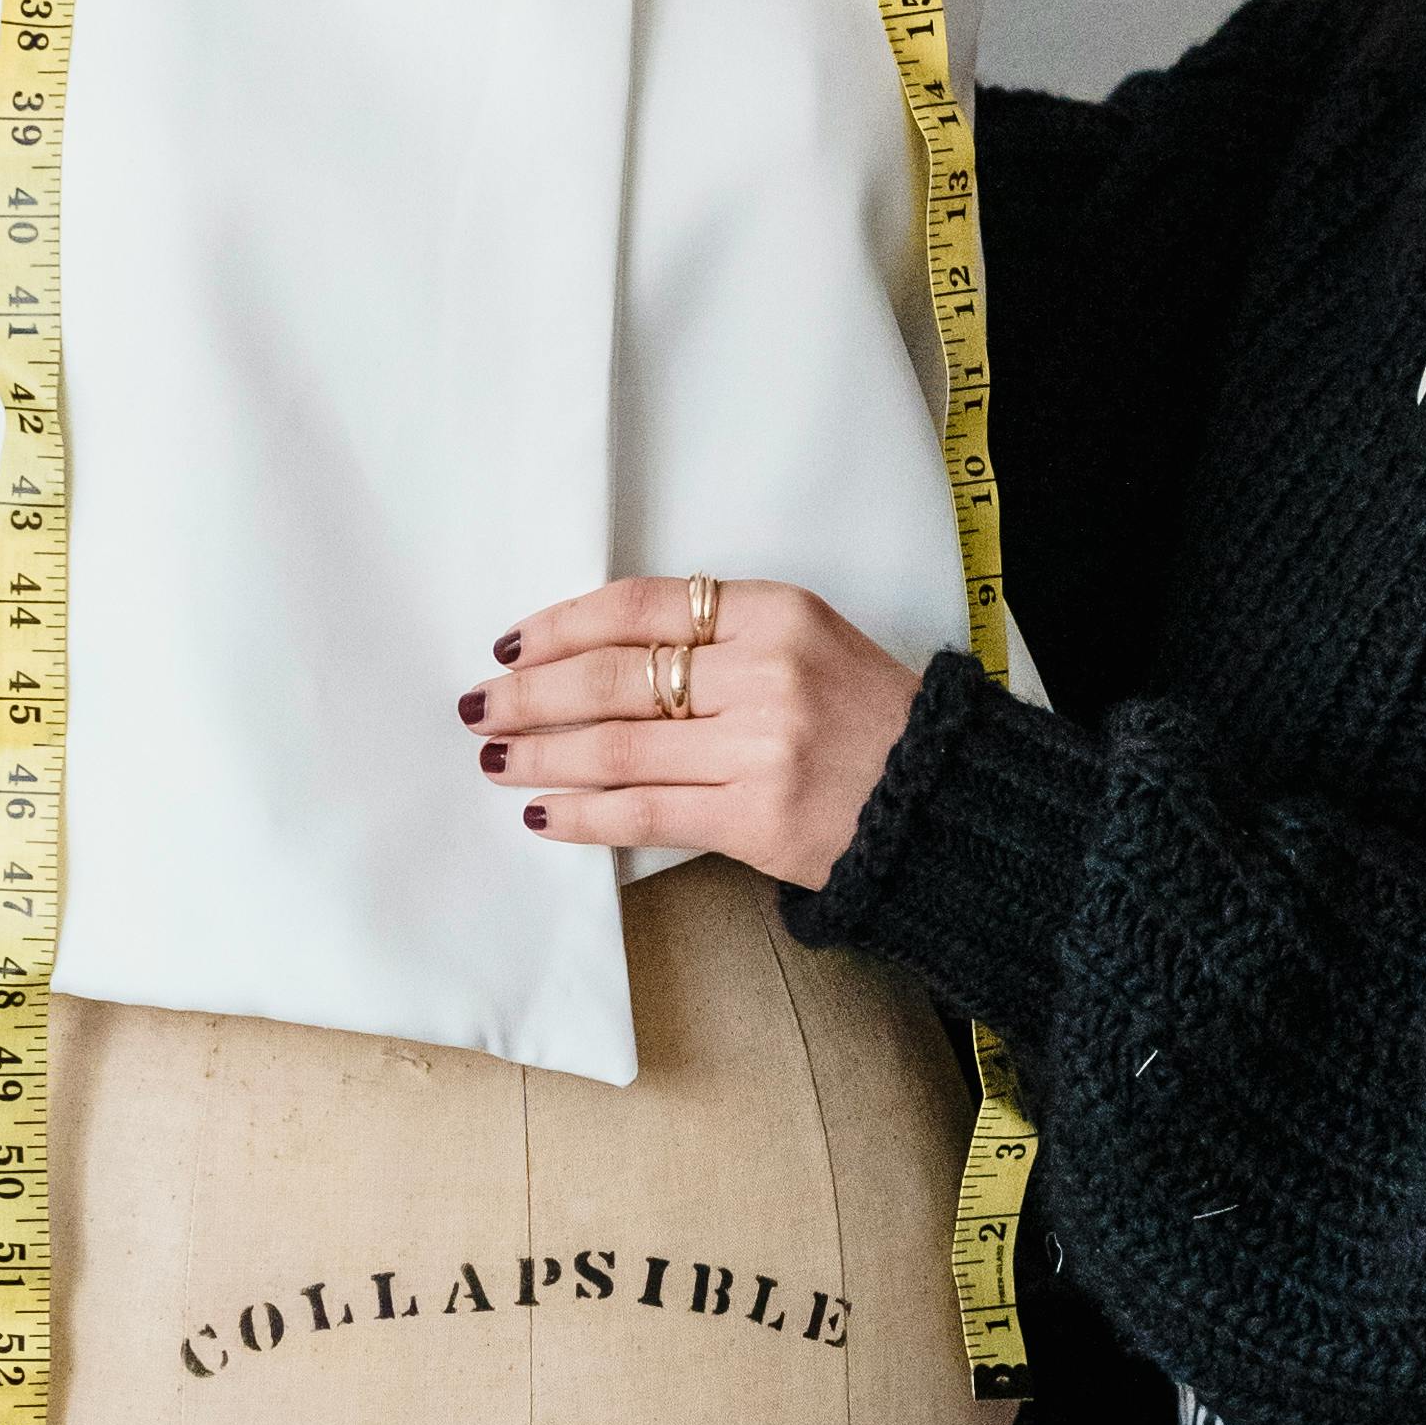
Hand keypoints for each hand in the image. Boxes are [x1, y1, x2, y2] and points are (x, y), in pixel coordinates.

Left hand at [462, 579, 921, 891]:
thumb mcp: (807, 643)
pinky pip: (644, 812)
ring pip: (616, 746)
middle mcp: (767, 672)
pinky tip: (545, 813)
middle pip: (612, 678)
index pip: (638, 607)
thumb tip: (592, 658)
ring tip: (496, 760)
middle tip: (482, 706)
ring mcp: (762, 747)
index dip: (561, 625)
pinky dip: (583, 814)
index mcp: (777, 612)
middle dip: (531, 694)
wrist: (943, 801)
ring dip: (539, 754)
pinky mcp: (756, 818)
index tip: (513, 643)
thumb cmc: (867, 720)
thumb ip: (717, 638)